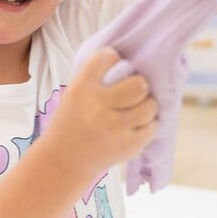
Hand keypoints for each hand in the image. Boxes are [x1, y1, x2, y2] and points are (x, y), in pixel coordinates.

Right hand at [45, 48, 157, 176]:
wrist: (64, 159)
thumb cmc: (73, 120)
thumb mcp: (74, 93)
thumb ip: (96, 77)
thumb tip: (129, 61)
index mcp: (82, 88)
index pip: (108, 57)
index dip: (114, 59)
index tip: (114, 67)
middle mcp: (98, 105)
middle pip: (138, 84)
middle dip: (139, 86)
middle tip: (134, 92)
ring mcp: (114, 127)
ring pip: (149, 106)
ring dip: (147, 106)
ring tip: (138, 109)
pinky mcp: (127, 145)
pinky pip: (152, 127)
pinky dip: (148, 125)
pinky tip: (137, 126)